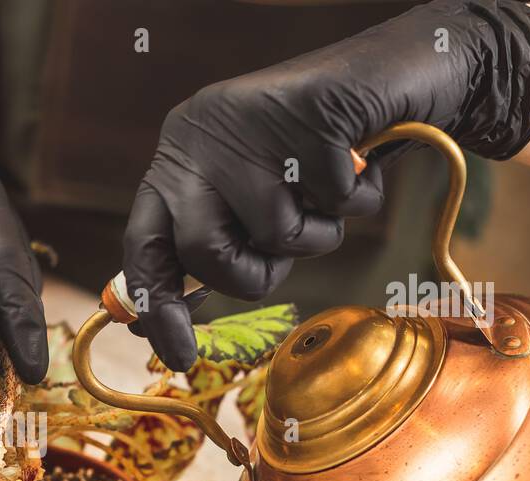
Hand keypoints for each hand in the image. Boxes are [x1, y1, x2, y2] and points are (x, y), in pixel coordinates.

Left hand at [123, 0, 529, 370]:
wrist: (385, 77)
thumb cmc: (311, 156)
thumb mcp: (245, 199)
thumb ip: (211, 244)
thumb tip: (169, 317)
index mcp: (177, 160)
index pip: (144, 244)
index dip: (158, 306)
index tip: (178, 355)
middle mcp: (200, 136)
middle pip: (202, 249)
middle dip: (250, 275)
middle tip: (282, 258)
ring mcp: (251, 121)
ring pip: (273, 232)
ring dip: (314, 236)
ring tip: (326, 197)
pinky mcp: (310, 113)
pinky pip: (333, 203)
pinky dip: (356, 202)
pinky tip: (357, 167)